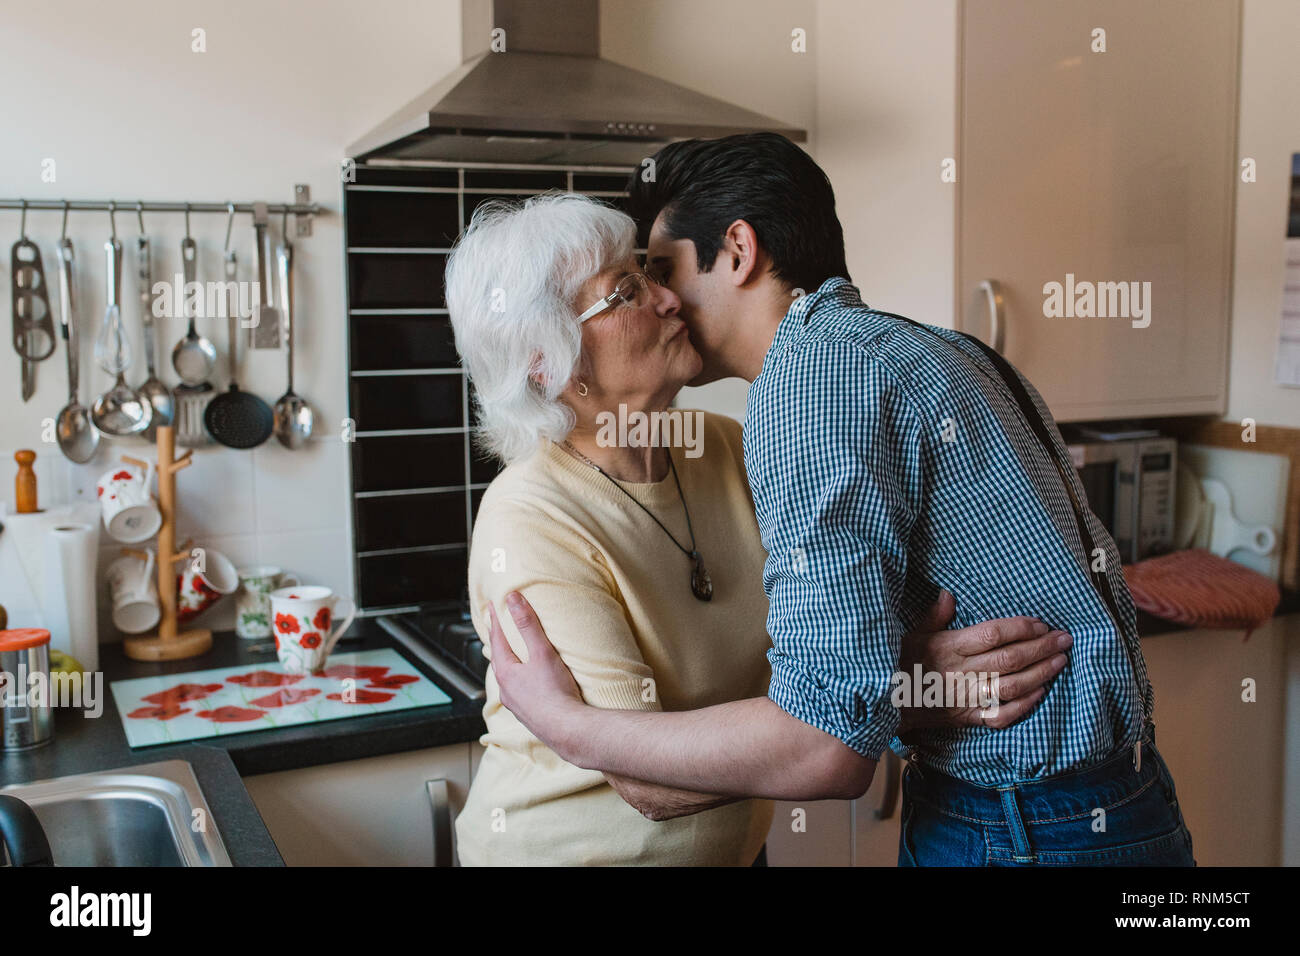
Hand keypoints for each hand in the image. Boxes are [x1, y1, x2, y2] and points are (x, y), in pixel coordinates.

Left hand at [485, 591, 586, 755]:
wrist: (567, 729)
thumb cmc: (555, 692)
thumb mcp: (542, 652)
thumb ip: (528, 625)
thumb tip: (513, 600)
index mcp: (506, 673)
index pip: (497, 640)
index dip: (496, 621)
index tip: (492, 607)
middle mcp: (506, 690)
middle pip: (498, 661)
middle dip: (497, 643)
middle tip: (496, 630)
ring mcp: (516, 705)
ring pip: (506, 680)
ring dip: (507, 664)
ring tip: (509, 657)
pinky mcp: (529, 716)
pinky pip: (518, 693)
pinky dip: (518, 682)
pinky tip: (527, 685)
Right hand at [897, 590, 1070, 730]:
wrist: (885, 706)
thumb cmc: (899, 664)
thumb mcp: (911, 635)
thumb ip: (934, 616)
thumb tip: (949, 594)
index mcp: (948, 647)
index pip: (991, 634)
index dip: (1020, 628)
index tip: (1041, 623)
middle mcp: (960, 672)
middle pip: (1009, 659)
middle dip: (1041, 648)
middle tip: (1064, 639)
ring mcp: (966, 697)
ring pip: (1012, 686)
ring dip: (1041, 673)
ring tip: (1060, 661)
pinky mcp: (968, 718)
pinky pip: (1001, 715)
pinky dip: (1024, 705)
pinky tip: (1041, 692)